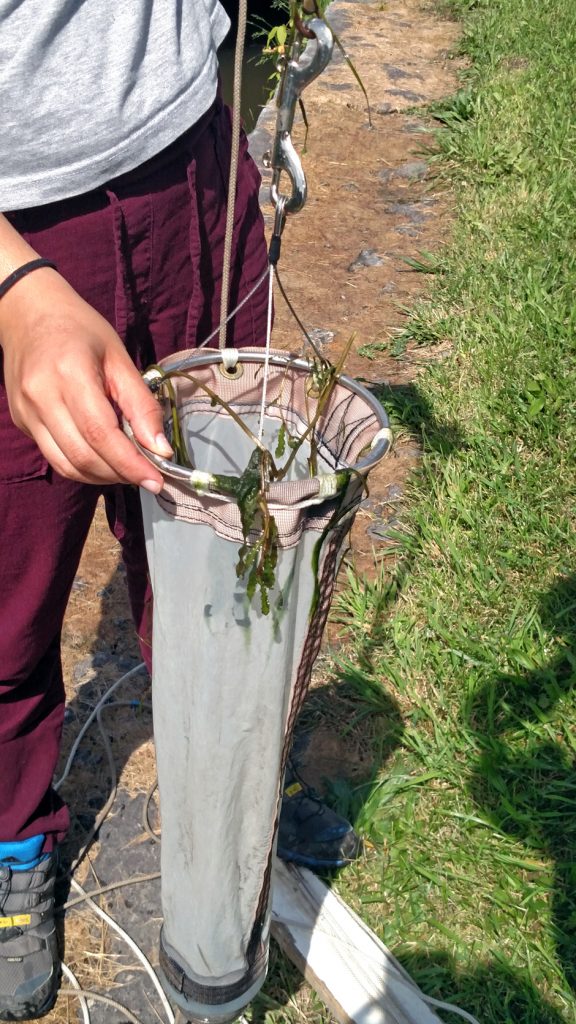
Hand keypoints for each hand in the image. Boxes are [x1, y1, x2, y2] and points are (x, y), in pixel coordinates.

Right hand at [0, 267, 171, 489]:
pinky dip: (83, 466)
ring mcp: (27, 412)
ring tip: (127, 468)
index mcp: (70, 374)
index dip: (130, 464)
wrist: (28, 312)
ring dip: (102, 476)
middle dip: (121, 473)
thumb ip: (141, 404)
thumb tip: (160, 449)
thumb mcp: (119, 357)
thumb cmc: (79, 329)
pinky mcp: (22, 422)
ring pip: (67, 465)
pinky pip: (55, 457)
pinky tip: (103, 457)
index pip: (101, 434)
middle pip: (84, 456)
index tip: (157, 480)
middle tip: (148, 474)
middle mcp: (42, 397)